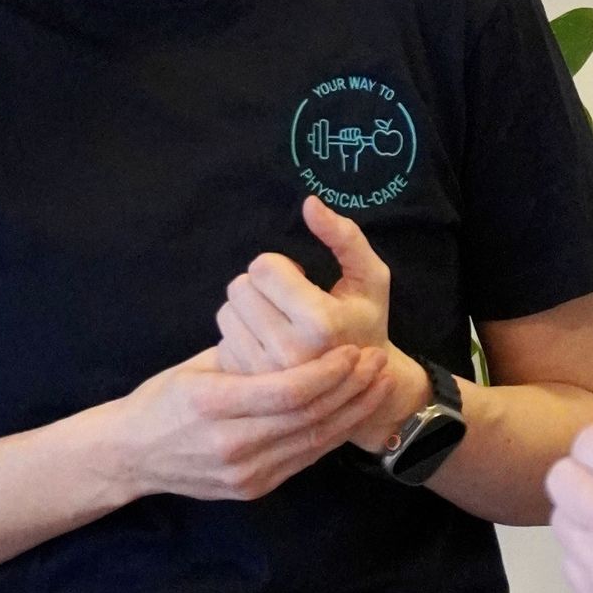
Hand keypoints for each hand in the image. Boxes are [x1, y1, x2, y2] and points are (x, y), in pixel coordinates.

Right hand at [111, 343, 398, 502]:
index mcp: (211, 404)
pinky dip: (332, 434)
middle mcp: (230, 445)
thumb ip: (246, 356)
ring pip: (313, 442)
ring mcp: (243, 474)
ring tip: (378, 384)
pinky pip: (303, 459)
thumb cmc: (163, 398)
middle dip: (351, 389)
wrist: (131, 455)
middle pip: (308, 418)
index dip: (328, 371)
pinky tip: (353, 412)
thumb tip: (296, 329)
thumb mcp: (197, 366)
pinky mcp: (252, 489)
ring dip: (352, 413)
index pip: (287, 391)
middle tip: (379, 361)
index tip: (355, 350)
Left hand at [215, 194, 426, 446]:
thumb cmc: (366, 322)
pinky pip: (221, 340)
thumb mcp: (370, 277)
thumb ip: (345, 236)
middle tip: (286, 301)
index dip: (280, 266)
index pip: (263, 267)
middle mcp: (289, 352)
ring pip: (226, 312)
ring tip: (277, 322)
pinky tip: (266, 345)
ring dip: (248, 309)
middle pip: (239, 287)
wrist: (362, 389)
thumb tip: (309, 204)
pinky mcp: (247, 385)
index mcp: (320, 322)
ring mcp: (264, 374)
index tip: (300, 280)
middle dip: (261, 286)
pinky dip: (240, 336)